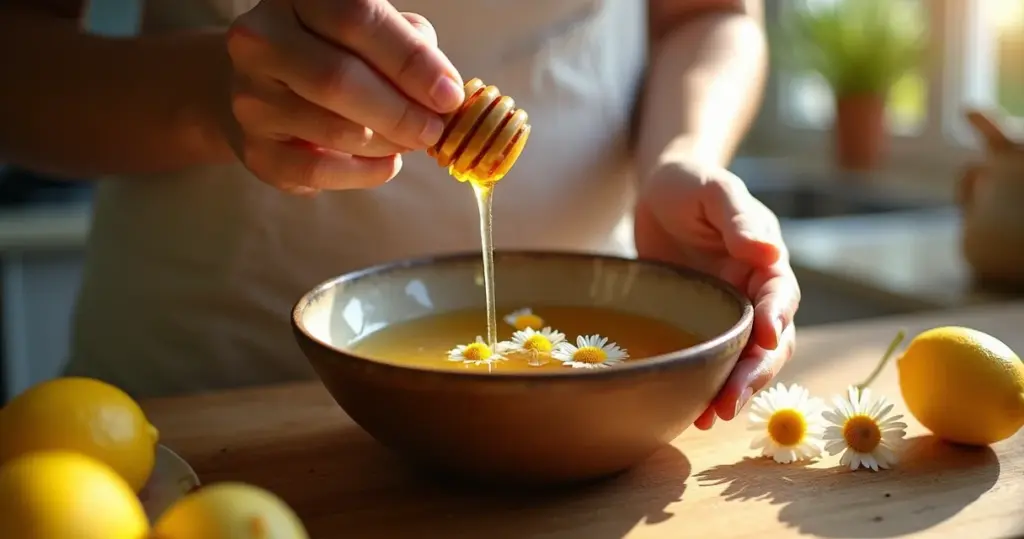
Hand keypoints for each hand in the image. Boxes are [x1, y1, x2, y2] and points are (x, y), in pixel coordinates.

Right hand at [225, 0, 464, 194]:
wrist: (259, 84)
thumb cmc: (331, 51)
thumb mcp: (369, 30)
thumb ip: (407, 45)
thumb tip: (443, 89)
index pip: (358, 19)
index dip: (410, 60)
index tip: (448, 94)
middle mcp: (261, 40)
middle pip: (338, 78)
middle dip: (400, 111)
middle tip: (434, 129)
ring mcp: (250, 96)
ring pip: (332, 129)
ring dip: (387, 143)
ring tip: (411, 141)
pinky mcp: (253, 148)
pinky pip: (316, 170)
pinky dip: (363, 173)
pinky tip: (387, 164)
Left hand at [633, 158, 799, 429]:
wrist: (659, 191)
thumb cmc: (689, 183)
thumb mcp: (713, 190)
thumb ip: (738, 219)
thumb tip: (768, 252)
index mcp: (765, 261)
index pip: (779, 296)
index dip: (775, 320)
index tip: (765, 339)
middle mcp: (754, 292)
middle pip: (768, 342)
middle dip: (754, 373)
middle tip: (729, 402)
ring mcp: (730, 312)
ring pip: (745, 359)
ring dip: (734, 389)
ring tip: (710, 417)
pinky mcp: (703, 326)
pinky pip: (713, 360)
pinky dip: (708, 385)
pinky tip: (693, 411)